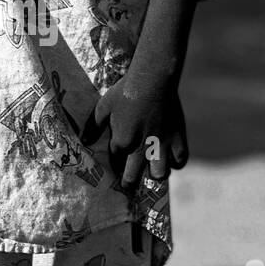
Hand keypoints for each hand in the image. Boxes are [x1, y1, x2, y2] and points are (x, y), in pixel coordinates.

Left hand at [80, 73, 188, 189]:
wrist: (153, 79)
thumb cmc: (125, 92)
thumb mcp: (103, 107)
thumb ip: (93, 126)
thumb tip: (84, 141)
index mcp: (122, 141)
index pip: (115, 160)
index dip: (114, 162)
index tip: (115, 163)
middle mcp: (142, 148)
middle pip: (133, 175)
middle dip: (128, 182)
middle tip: (128, 186)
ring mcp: (161, 144)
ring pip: (159, 174)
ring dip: (154, 176)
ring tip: (151, 173)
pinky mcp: (177, 138)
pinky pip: (180, 160)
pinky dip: (176, 163)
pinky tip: (171, 161)